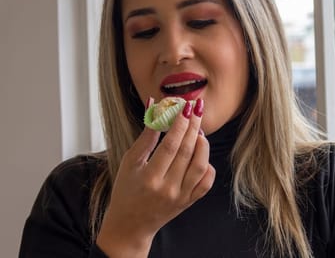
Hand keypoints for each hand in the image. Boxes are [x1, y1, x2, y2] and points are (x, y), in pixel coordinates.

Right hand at [96, 98, 214, 256]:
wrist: (130, 226)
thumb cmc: (126, 191)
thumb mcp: (129, 163)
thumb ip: (145, 136)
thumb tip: (154, 107)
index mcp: (149, 178)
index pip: (170, 146)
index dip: (180, 124)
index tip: (185, 107)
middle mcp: (168, 188)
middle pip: (187, 152)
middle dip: (193, 126)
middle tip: (197, 109)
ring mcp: (181, 197)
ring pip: (201, 166)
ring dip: (203, 144)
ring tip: (198, 130)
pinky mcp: (189, 202)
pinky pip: (206, 182)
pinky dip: (208, 166)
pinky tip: (200, 154)